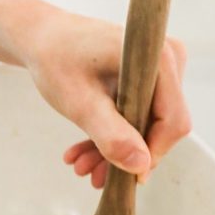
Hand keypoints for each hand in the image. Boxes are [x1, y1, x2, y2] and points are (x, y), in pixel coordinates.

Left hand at [24, 8, 189, 187]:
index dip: (152, 154)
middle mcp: (167, 61)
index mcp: (156, 58)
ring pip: (148, 126)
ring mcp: (159, 71)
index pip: (173, 120)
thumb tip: (141, 166)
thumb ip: (111, 134)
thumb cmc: (56, 59)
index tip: (125, 176)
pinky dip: (112, 137)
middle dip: (126, 155)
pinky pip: (138, 118)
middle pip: (162, 126)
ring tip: (81, 166)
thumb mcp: (80, 102)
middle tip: (89, 174)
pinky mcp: (147, 80)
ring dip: (114, 150)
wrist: (41, 38)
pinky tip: (84, 153)